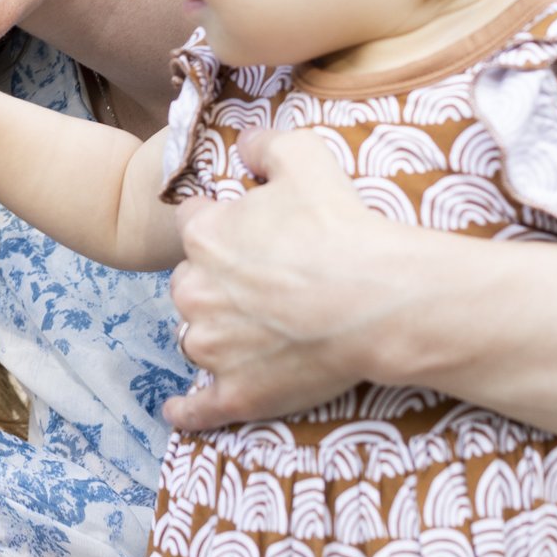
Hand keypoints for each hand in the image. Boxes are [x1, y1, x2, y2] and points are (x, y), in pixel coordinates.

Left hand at [163, 126, 398, 433]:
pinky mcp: (236, 393)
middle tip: (262, 284)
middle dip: (216, 283)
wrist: (377, 301)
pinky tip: (179, 412)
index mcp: (204, 236)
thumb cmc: (341, 228)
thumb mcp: (305, 157)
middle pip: (191, 285)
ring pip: (197, 339)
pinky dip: (188, 410)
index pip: (193, 224)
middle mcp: (196, 292)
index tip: (245, 232)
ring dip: (214, 336)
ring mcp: (213, 348)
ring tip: (254, 334)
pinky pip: (198, 408)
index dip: (220, 224)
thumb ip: (266, 145)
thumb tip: (246, 144)